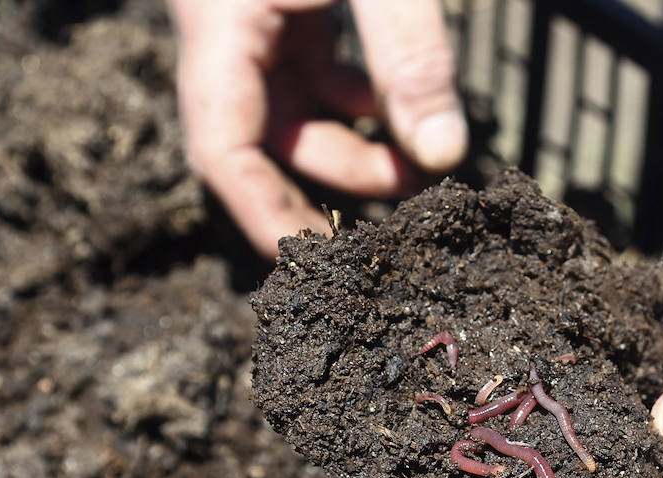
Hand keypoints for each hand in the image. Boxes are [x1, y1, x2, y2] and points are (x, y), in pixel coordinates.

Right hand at [169, 0, 466, 256]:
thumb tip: (443, 155)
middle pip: (267, 140)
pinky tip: (409, 103)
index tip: (318, 266)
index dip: (265, 217)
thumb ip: (409, 58)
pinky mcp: (291, 1)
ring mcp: (258, 19)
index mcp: (218, 24)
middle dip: (342, 175)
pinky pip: (318, 73)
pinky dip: (363, 100)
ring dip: (359, 140)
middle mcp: (226, 32)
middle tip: (412, 195)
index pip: (221, 151)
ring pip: (298, 110)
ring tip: (425, 158)